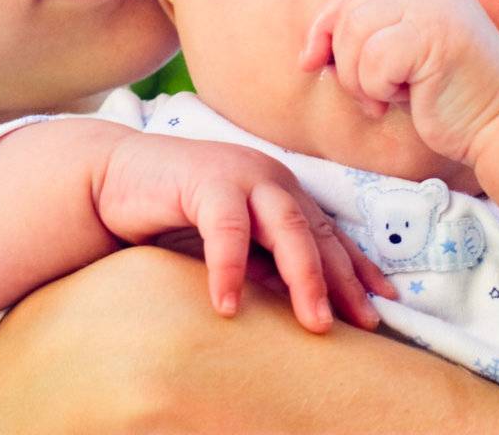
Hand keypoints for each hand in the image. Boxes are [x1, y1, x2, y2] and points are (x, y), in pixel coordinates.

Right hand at [96, 131, 396, 333]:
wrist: (114, 177)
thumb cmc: (174, 211)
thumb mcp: (232, 242)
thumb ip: (265, 261)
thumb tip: (302, 300)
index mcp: (280, 189)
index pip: (328, 232)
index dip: (357, 267)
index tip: (383, 301)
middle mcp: (269, 177)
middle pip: (316, 232)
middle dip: (341, 280)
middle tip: (362, 323)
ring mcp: (239, 174)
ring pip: (286, 226)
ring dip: (303, 277)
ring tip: (314, 322)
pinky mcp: (204, 180)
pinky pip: (227, 230)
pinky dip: (231, 268)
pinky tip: (229, 304)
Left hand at [298, 0, 498, 164]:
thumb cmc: (450, 100)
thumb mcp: (402, 61)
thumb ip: (366, 44)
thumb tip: (309, 54)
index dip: (323, 27)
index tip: (311, 62)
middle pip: (348, 12)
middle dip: (341, 61)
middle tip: (369, 96)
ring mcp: (433, 8)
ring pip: (355, 33)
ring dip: (358, 79)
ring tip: (384, 100)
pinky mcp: (435, 35)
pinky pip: (375, 58)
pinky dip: (377, 87)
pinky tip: (403, 100)